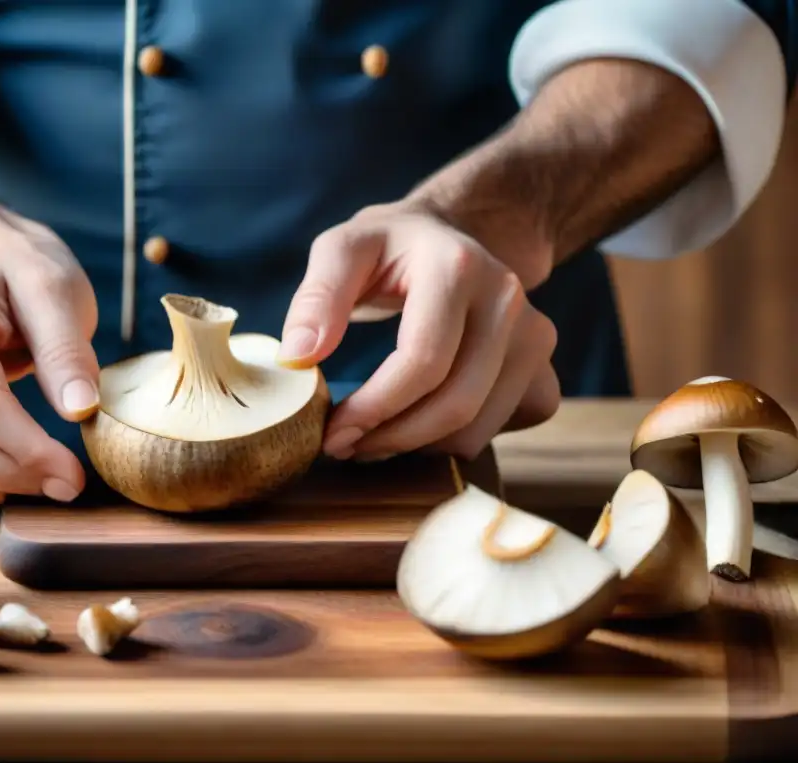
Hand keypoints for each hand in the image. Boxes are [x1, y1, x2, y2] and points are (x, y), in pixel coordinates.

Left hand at [279, 201, 560, 461]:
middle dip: (392, 438)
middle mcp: (508, 301)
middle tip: (344, 446)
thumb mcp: (343, 250)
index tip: (331, 432)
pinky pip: (500, 431)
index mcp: (458, 267)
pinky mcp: (543, 370)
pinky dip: (453, 442)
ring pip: (477, 429)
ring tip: (372, 437)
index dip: (374, 408)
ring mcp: (535, 337)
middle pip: (455, 404)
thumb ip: (316, 298)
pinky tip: (418, 423)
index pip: (422, 361)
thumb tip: (298, 358)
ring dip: (417, 447)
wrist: (455, 237)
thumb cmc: (391, 248)